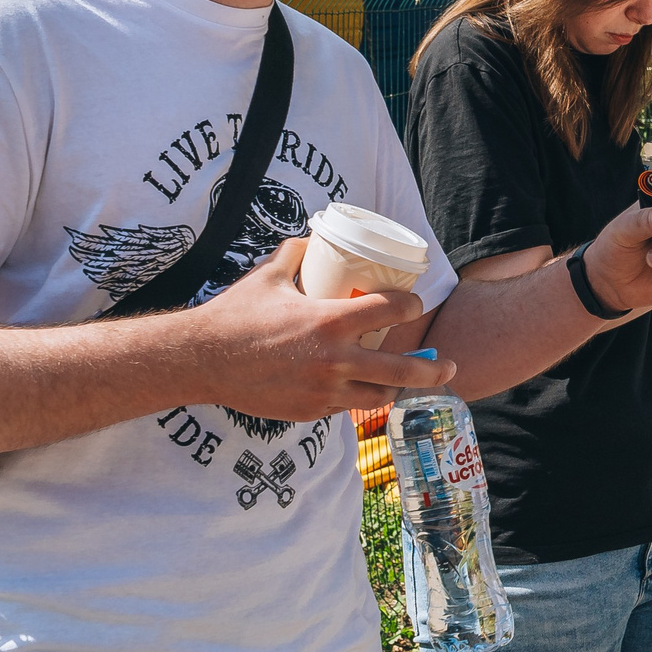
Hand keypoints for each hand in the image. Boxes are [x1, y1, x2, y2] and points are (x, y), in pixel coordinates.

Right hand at [188, 236, 455, 420]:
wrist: (202, 361)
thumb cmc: (234, 315)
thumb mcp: (268, 276)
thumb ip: (295, 254)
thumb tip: (312, 239)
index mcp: (331, 321)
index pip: (390, 311)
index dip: (410, 304)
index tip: (414, 304)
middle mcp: (335, 360)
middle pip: (402, 370)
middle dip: (433, 370)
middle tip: (449, 366)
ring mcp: (325, 391)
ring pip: (377, 395)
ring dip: (395, 389)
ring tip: (406, 383)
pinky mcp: (310, 411)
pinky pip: (344, 407)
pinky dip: (355, 398)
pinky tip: (359, 391)